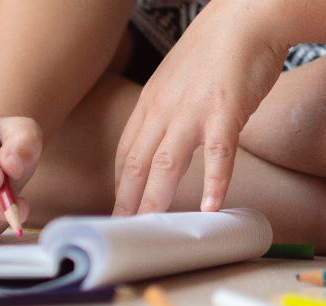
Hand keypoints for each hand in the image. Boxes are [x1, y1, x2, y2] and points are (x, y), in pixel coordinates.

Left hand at [114, 2, 288, 214]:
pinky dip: (214, 181)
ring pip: (167, 163)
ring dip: (157, 198)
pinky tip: (212, 206)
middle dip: (128, 200)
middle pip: (137, 164)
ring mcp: (192, 112)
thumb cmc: (214, 52)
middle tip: (123, 229)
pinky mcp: (224, 111)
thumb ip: (164, 113)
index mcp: (149, 104)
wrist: (245, 19)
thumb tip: (161, 143)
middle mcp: (163, 110)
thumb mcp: (173, 83)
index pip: (125, 153)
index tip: (117, 210)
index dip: (119, 185)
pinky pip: (218, 153)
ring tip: (152, 227)